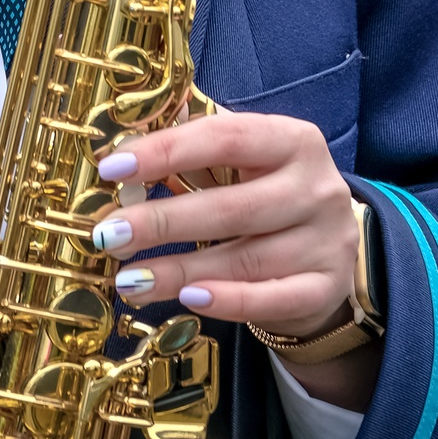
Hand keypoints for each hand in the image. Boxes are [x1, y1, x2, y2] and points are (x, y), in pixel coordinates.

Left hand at [94, 111, 378, 407]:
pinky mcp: (326, 289)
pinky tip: (186, 298)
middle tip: (110, 234)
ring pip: (244, 259)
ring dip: (179, 270)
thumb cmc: (267, 191)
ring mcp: (327, 241)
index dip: (166, 150)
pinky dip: (228, 301)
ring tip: (128, 278)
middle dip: (162, 221)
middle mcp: (316, 188)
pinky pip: (272, 300)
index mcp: (292, 139)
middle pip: (232, 207)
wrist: (328, 248)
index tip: (113, 168)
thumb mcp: (242, 159)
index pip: (224, 137)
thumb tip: (125, 139)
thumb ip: (194, 143)